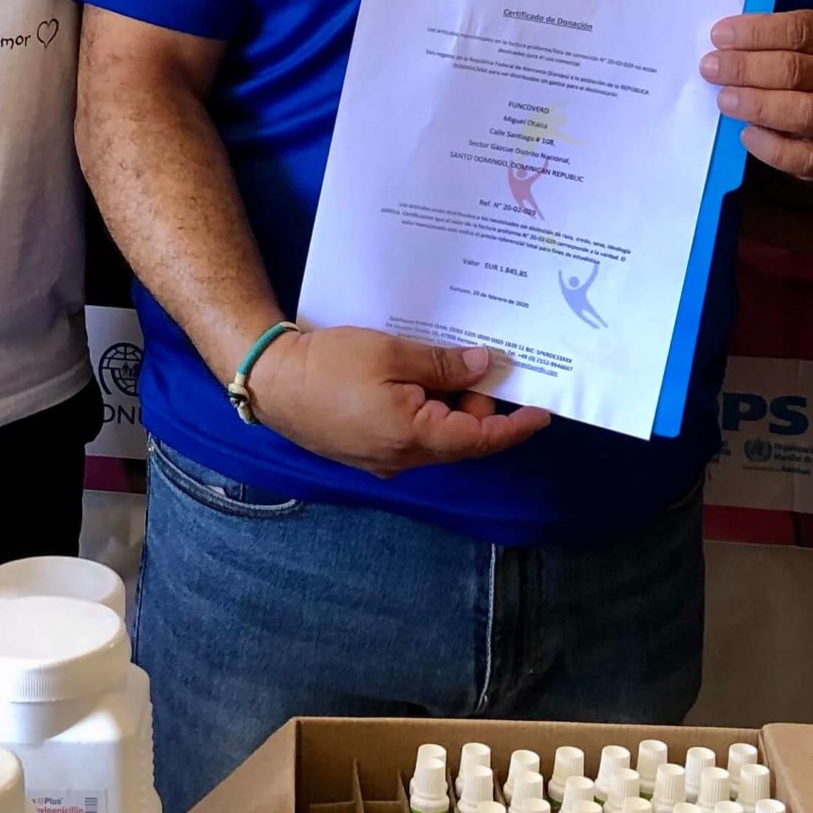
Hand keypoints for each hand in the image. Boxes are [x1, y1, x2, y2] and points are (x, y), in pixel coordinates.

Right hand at [245, 326, 548, 478]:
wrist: (270, 381)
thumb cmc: (329, 365)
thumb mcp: (391, 352)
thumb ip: (441, 363)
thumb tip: (482, 366)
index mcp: (415, 437)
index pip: (480, 438)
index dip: (514, 426)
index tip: (542, 413)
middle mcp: (403, 458)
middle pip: (459, 438)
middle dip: (476, 404)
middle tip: (476, 361)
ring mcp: (383, 459)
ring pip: (435, 437)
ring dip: (448, 406)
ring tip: (444, 364)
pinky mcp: (366, 451)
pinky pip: (411, 435)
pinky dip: (425, 411)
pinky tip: (417, 380)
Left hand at [703, 9, 812, 179]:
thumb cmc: (806, 70)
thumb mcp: (797, 44)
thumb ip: (767, 40)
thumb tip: (721, 43)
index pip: (801, 29)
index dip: (756, 32)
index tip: (719, 36)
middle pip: (796, 70)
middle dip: (745, 68)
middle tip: (711, 68)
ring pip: (804, 112)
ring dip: (756, 105)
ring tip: (725, 99)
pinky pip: (803, 156)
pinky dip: (770, 147)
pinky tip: (747, 134)